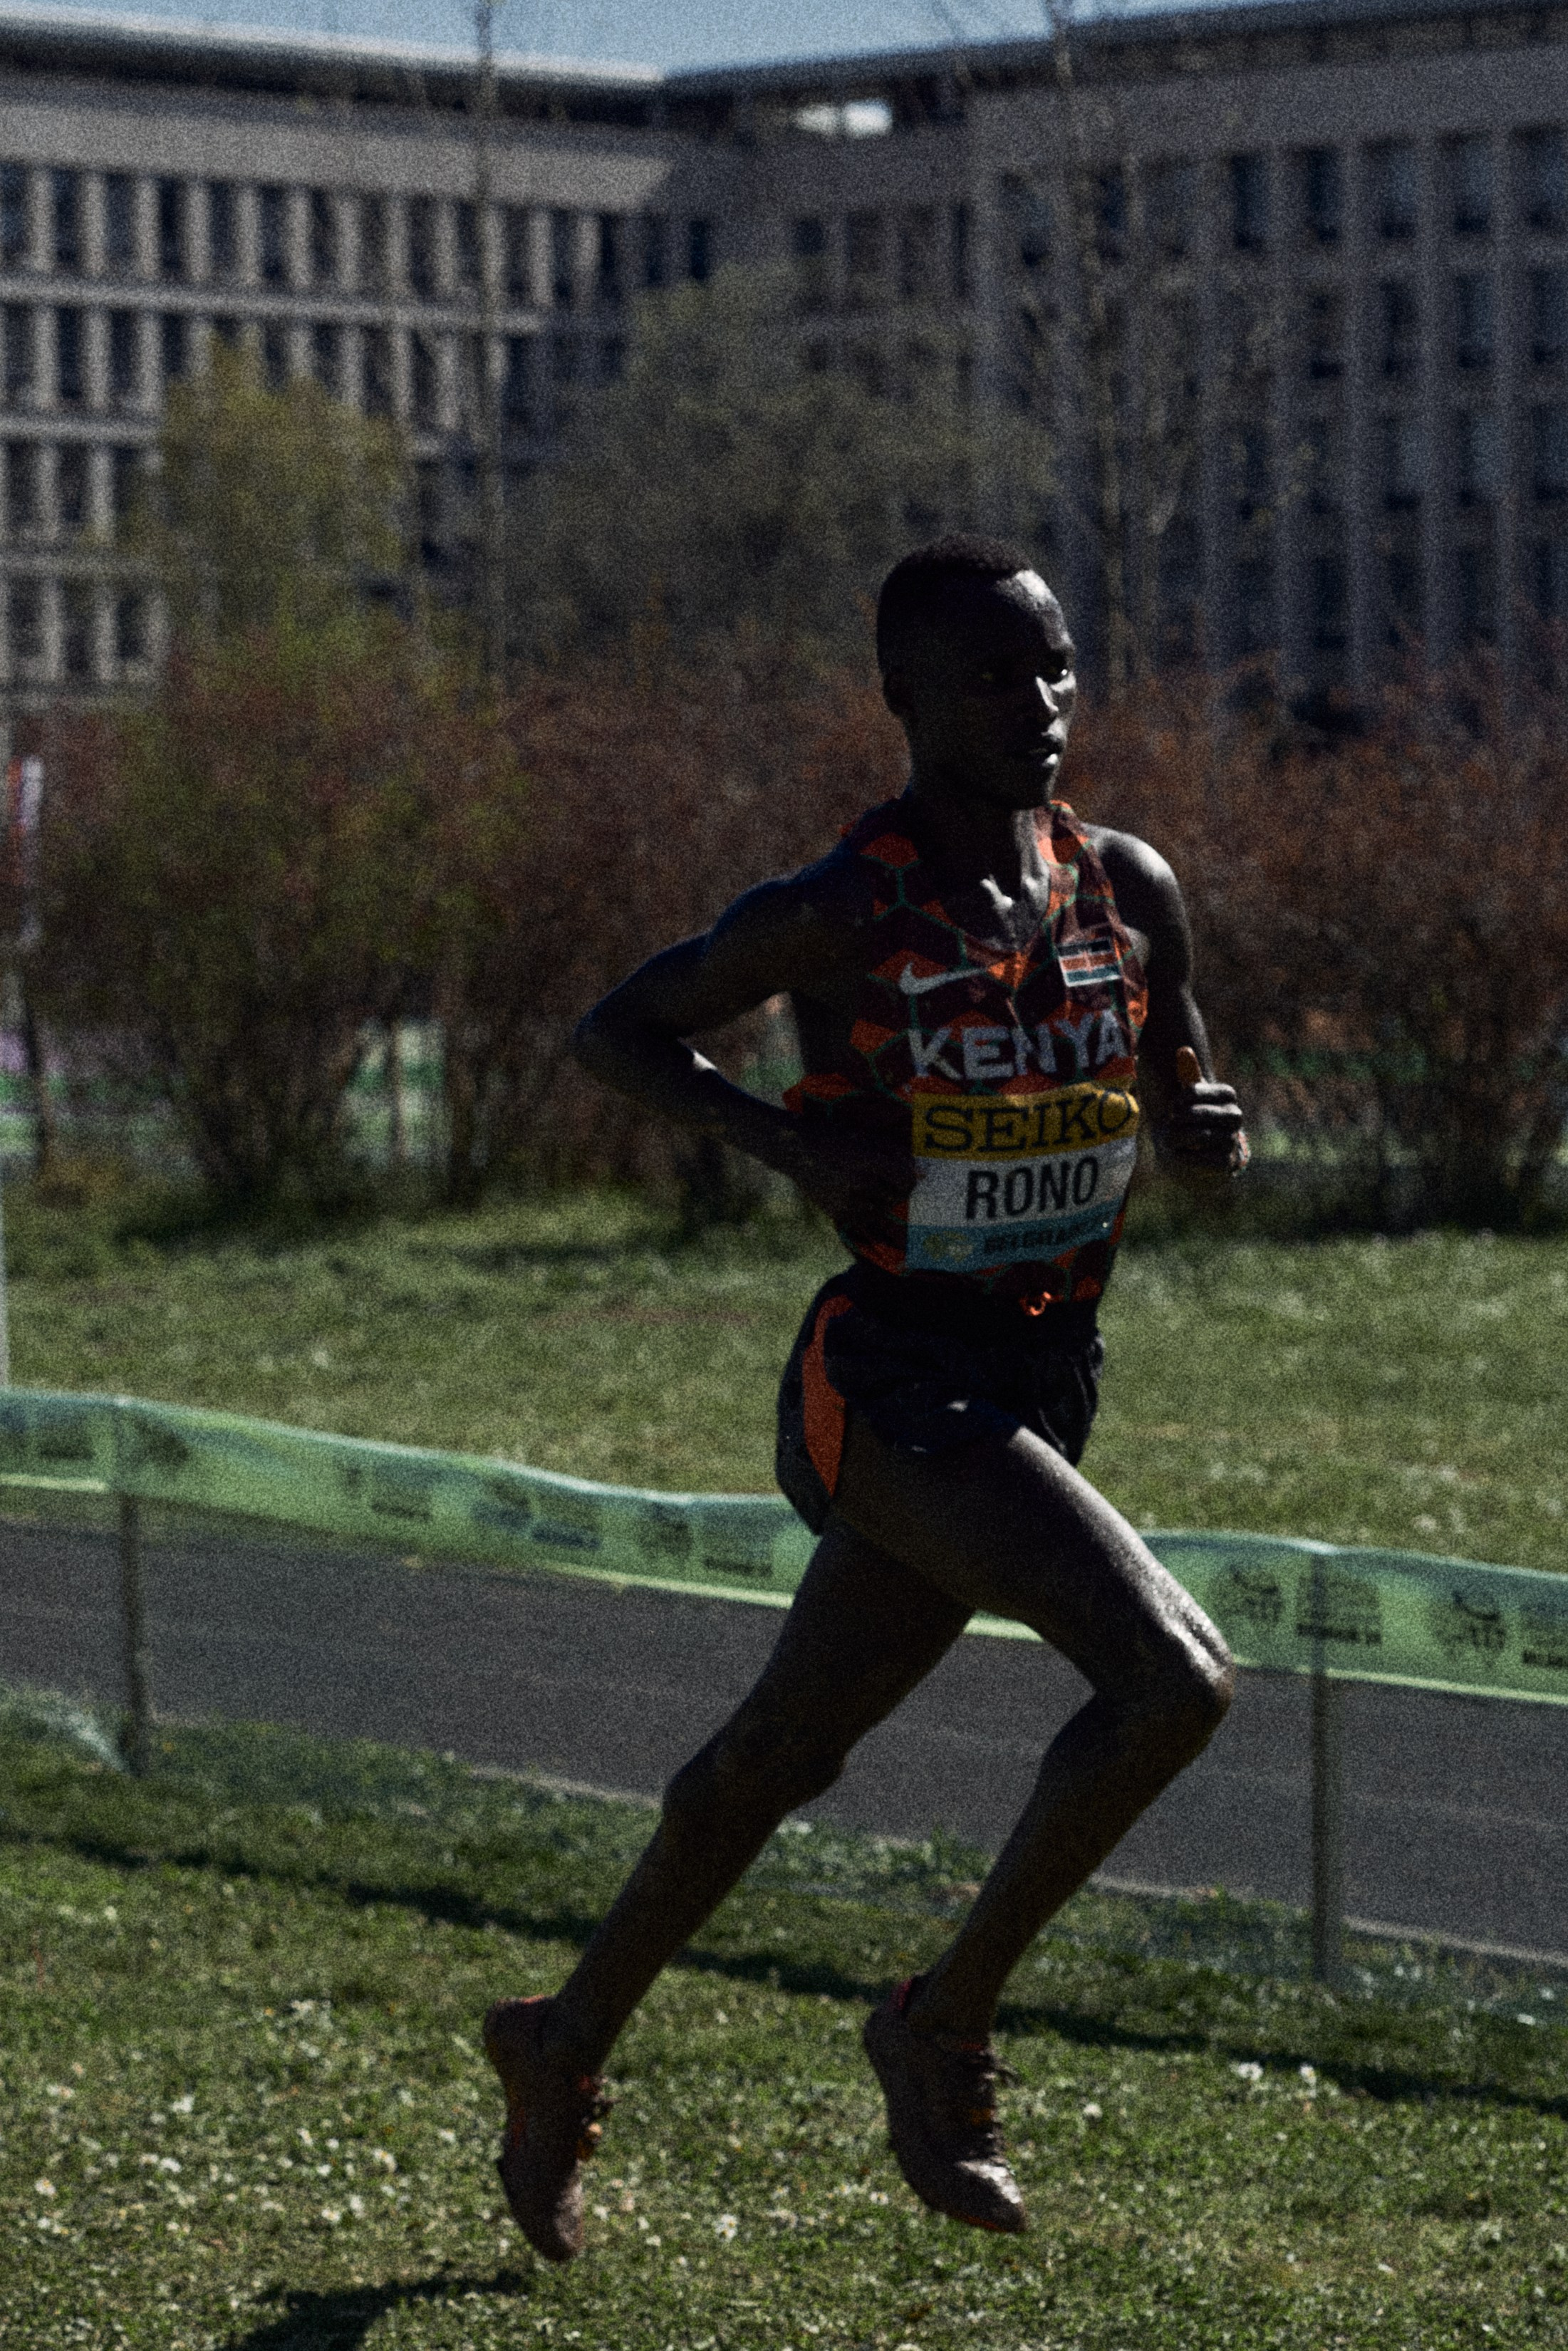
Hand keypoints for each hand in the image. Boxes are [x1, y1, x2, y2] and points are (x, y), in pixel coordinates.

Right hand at [779, 1127, 916, 1227]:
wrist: (798, 1150)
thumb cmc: (836, 1137)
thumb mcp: (868, 1137)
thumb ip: (897, 1154)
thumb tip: (922, 1173)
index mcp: (869, 1160)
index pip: (906, 1180)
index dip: (909, 1179)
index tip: (904, 1176)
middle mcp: (860, 1182)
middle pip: (897, 1196)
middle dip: (897, 1189)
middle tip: (888, 1181)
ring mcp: (848, 1201)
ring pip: (882, 1209)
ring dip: (882, 1200)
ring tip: (869, 1187)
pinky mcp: (837, 1213)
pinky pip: (865, 1219)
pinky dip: (867, 1210)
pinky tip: (857, 1196)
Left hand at [1161, 1045, 1248, 1175]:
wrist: (1192, 1150)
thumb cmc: (1189, 1117)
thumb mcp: (1187, 1095)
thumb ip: (1187, 1073)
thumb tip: (1184, 1050)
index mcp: (1227, 1094)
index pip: (1193, 1091)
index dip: (1177, 1100)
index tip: (1173, 1107)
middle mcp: (1235, 1116)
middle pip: (1195, 1114)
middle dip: (1176, 1121)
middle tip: (1170, 1124)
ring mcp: (1233, 1139)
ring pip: (1199, 1136)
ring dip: (1178, 1139)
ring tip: (1172, 1139)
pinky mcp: (1227, 1162)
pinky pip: (1203, 1159)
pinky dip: (1186, 1157)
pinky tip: (1182, 1154)